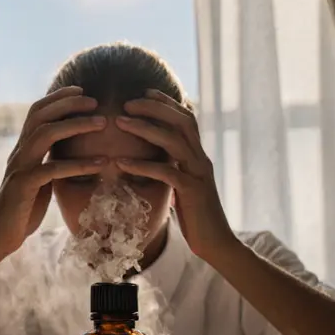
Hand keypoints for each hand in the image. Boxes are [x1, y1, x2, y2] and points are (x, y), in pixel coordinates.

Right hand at [0, 86, 107, 255]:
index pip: (36, 112)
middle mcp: (19, 153)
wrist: (0, 236)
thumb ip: (48, 160)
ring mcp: (20, 168)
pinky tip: (102, 163)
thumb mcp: (39, 178)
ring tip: (102, 123)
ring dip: (76, 125)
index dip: (58, 98)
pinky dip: (80, 164)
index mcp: (22, 149)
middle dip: (68, 104)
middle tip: (95, 101)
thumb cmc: (23, 209)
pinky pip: (53, 169)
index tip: (83, 92)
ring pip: (46, 135)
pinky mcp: (24, 186)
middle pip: (40, 115)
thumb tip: (68, 147)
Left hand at [116, 90, 236, 260]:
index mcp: (198, 155)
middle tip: (127, 102)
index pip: (186, 118)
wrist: (216, 243)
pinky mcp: (191, 193)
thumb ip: (174, 167)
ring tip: (119, 122)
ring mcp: (198, 174)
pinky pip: (165, 173)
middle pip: (182, 121)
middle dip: (155, 107)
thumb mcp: (182, 185)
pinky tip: (120, 162)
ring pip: (173, 141)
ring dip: (145, 128)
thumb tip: (157, 156)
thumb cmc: (195, 215)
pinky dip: (141, 165)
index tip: (144, 91)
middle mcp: (201, 159)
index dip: (167, 102)